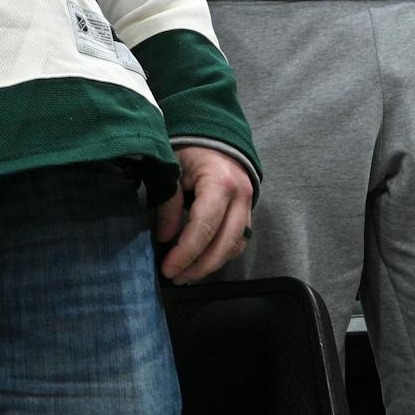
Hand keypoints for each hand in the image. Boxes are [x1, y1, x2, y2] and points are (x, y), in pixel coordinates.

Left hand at [153, 145, 254, 283]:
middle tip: (175, 277)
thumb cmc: (189, 150)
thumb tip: (165, 238)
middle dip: (199, 266)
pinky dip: (220, 254)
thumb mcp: (173, 170)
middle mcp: (240, 196)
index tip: (167, 267)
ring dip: (210, 264)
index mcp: (220, 182)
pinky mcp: (248, 212)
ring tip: (185, 274)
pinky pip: (238, 241)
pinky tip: (201, 261)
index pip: (204, 227)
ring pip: (234, 246)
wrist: (215, 137)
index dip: (185, 252)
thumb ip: (169, 203)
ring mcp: (248, 205)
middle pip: (224, 243)